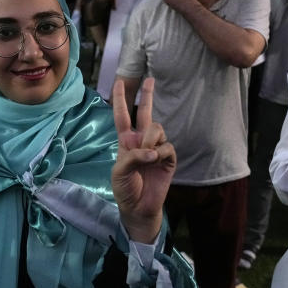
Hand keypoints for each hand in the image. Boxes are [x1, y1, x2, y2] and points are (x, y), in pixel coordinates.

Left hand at [111, 78, 175, 242]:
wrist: (138, 207)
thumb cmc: (125, 189)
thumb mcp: (119, 172)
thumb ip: (132, 157)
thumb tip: (151, 151)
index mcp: (126, 141)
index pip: (122, 116)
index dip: (120, 99)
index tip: (119, 82)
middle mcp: (141, 141)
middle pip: (146, 113)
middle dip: (148, 95)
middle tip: (151, 79)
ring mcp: (156, 149)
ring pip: (157, 129)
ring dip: (150, 139)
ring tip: (147, 156)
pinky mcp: (168, 159)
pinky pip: (167, 146)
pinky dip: (160, 152)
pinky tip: (156, 161)